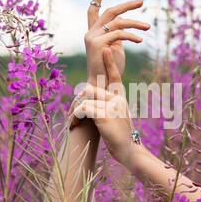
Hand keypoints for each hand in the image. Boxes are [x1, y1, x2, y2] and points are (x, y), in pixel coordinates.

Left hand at [69, 47, 138, 166]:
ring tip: (72, 124)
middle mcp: (117, 99)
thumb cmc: (120, 137)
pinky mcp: (104, 114)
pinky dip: (75, 117)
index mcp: (120, 98)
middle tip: (71, 116)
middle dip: (77, 102)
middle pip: (91, 89)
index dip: (110, 63)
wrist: (129, 151)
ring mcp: (112, 106)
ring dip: (74, 113)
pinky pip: (83, 109)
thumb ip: (106, 106)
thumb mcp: (115, 118)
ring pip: (85, 100)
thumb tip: (89, 98)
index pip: (115, 76)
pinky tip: (74, 126)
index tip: (107, 50)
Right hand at [84, 0, 148, 83]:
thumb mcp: (116, 48)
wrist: (102, 85)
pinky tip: (140, 40)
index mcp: (94, 33)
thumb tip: (125, 21)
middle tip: (141, 2)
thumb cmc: (110, 69)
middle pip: (110, 12)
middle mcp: (90, 33)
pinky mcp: (97, 43)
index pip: (93, 11)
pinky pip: (118, 34)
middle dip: (126, 5)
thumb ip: (118, 34)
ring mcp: (92, 37)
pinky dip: (131, 36)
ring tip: (148, 27)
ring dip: (135, 23)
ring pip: (118, 22)